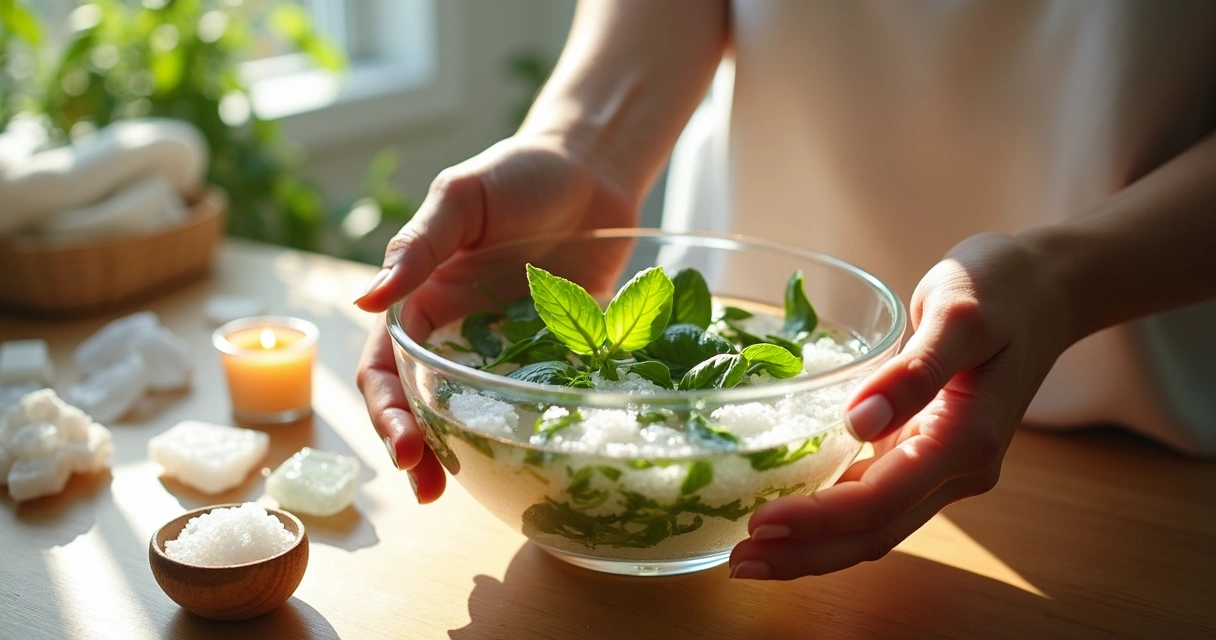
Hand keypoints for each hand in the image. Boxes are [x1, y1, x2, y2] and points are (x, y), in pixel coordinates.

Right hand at [354, 136, 639, 501]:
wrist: (592, 170)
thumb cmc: (516, 174)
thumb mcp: (460, 199)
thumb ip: (417, 248)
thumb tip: (365, 302)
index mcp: (421, 301)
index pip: (387, 367)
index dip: (389, 410)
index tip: (403, 448)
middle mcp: (456, 334)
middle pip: (423, 403)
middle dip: (418, 448)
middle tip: (428, 491)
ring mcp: (505, 350)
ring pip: (474, 412)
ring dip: (466, 451)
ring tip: (469, 490)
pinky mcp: (554, 355)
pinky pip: (534, 399)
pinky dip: (527, 428)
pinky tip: (536, 456)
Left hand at [729, 232, 1075, 578]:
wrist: (1045, 288)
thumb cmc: (1000, 288)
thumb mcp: (960, 313)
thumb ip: (915, 370)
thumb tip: (859, 420)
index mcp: (969, 439)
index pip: (882, 499)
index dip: (819, 518)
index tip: (760, 522)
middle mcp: (958, 470)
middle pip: (875, 532)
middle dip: (805, 553)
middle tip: (738, 564)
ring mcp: (944, 469)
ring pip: (874, 528)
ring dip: (813, 547)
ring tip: (749, 556)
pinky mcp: (927, 456)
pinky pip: (875, 503)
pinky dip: (830, 520)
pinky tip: (789, 521)